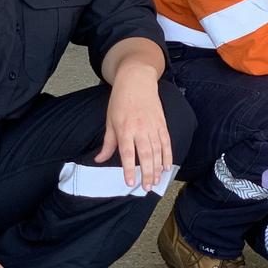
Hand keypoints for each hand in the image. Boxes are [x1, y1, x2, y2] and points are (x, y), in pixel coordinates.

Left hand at [96, 62, 172, 191]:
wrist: (137, 80)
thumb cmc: (120, 100)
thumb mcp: (109, 121)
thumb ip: (108, 143)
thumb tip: (99, 159)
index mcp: (125, 129)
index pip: (128, 153)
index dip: (129, 169)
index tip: (130, 182)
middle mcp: (140, 129)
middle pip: (146, 155)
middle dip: (147, 173)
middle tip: (147, 188)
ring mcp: (153, 126)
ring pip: (158, 150)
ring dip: (158, 167)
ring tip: (157, 181)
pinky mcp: (162, 123)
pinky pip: (167, 142)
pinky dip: (168, 155)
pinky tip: (167, 166)